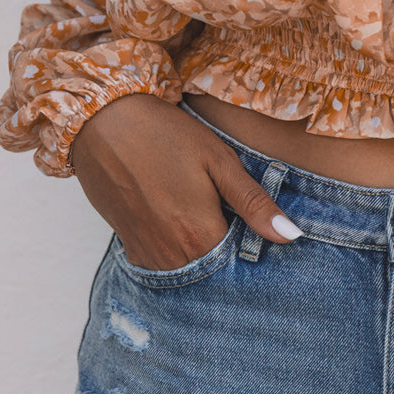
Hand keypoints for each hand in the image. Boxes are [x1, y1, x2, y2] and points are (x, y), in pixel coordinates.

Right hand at [68, 94, 301, 268]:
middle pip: (215, 273)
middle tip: (229, 216)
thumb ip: (254, 203)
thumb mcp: (218, 161)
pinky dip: (179, 252)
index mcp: (199, 235)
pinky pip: (164, 265)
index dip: (254, 248)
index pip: (241, 265)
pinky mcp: (129, 246)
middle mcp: (172, 255)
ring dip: (204, 254)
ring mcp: (147, 254)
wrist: (101, 121)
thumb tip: (292, 236)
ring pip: (189, 271)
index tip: (256, 226)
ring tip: (205, 216)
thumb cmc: (165, 135)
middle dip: (230, 255)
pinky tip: (182, 221)